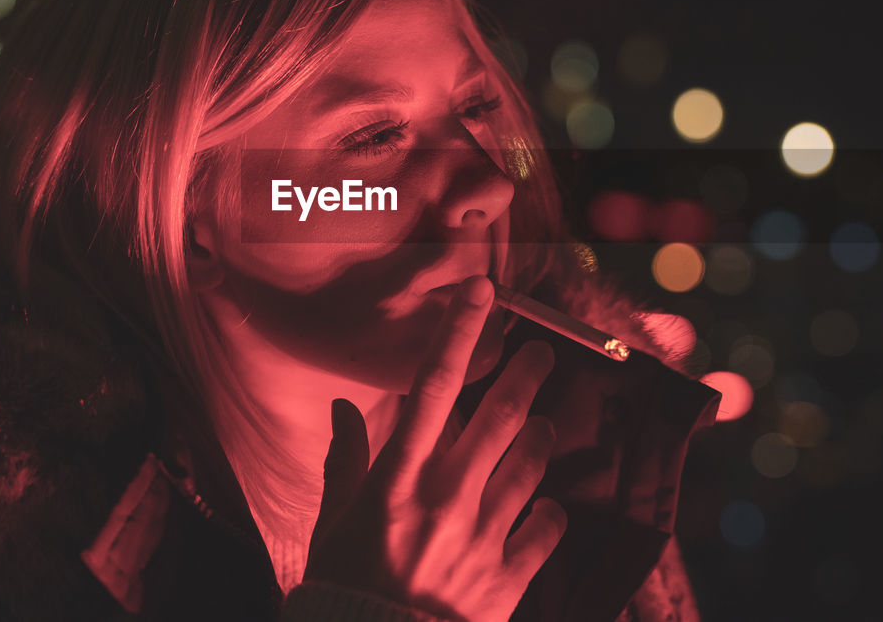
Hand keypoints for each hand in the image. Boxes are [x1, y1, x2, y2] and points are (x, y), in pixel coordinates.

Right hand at [302, 275, 567, 621]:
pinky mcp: (505, 581)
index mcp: (396, 481)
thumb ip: (346, 463)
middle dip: (525, 378)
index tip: (482, 291)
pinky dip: (549, 513)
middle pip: (498, 419)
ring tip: (544, 426)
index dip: (459, 334)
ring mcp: (480, 539)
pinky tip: (547, 507)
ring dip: (540, 440)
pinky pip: (544, 531)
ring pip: (529, 467)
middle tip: (541, 355)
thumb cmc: (344, 590)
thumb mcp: (333, 525)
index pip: (431, 388)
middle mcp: (444, 499)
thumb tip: (344, 409)